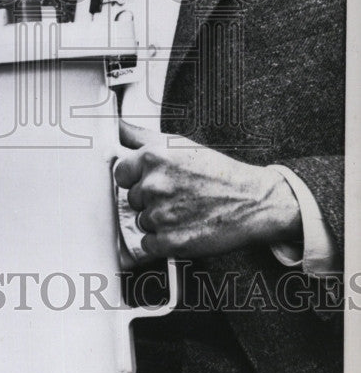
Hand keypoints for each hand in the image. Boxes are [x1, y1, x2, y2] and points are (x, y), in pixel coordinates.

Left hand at [114, 122, 301, 259]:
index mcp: (154, 157)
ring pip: (141, 221)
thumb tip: (119, 128)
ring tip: (184, 211)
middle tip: (177, 196)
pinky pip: (148, 244)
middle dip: (149, 199)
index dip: (134, 179)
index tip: (149, 182)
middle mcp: (154, 184)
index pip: (120, 173)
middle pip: (132, 199)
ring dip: (158, 220)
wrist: (253, 201)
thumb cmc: (218, 172)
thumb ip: (143, 136)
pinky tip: (183, 228)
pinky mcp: (170, 241)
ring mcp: (161, 214)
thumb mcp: (180, 144)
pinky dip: (163, 241)